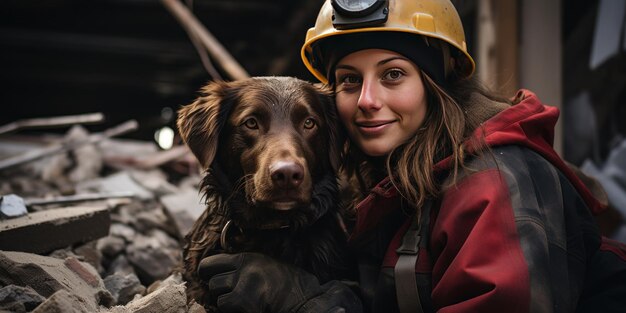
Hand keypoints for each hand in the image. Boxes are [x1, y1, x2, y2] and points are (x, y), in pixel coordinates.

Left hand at [197, 252, 361, 312]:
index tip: (206, 277)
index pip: (211, 263)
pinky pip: (226, 308)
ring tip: (244, 304)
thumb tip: (217, 274)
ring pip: (218, 299)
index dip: (206, 272)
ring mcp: (243, 288)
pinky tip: (248, 309)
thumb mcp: (267, 266)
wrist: (305, 301)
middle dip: (220, 292)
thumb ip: (244, 268)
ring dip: (226, 304)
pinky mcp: (244, 304)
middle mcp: (243, 271)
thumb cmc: (290, 286)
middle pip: (213, 283)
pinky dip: (233, 311)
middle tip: (232, 297)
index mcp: (248, 259)